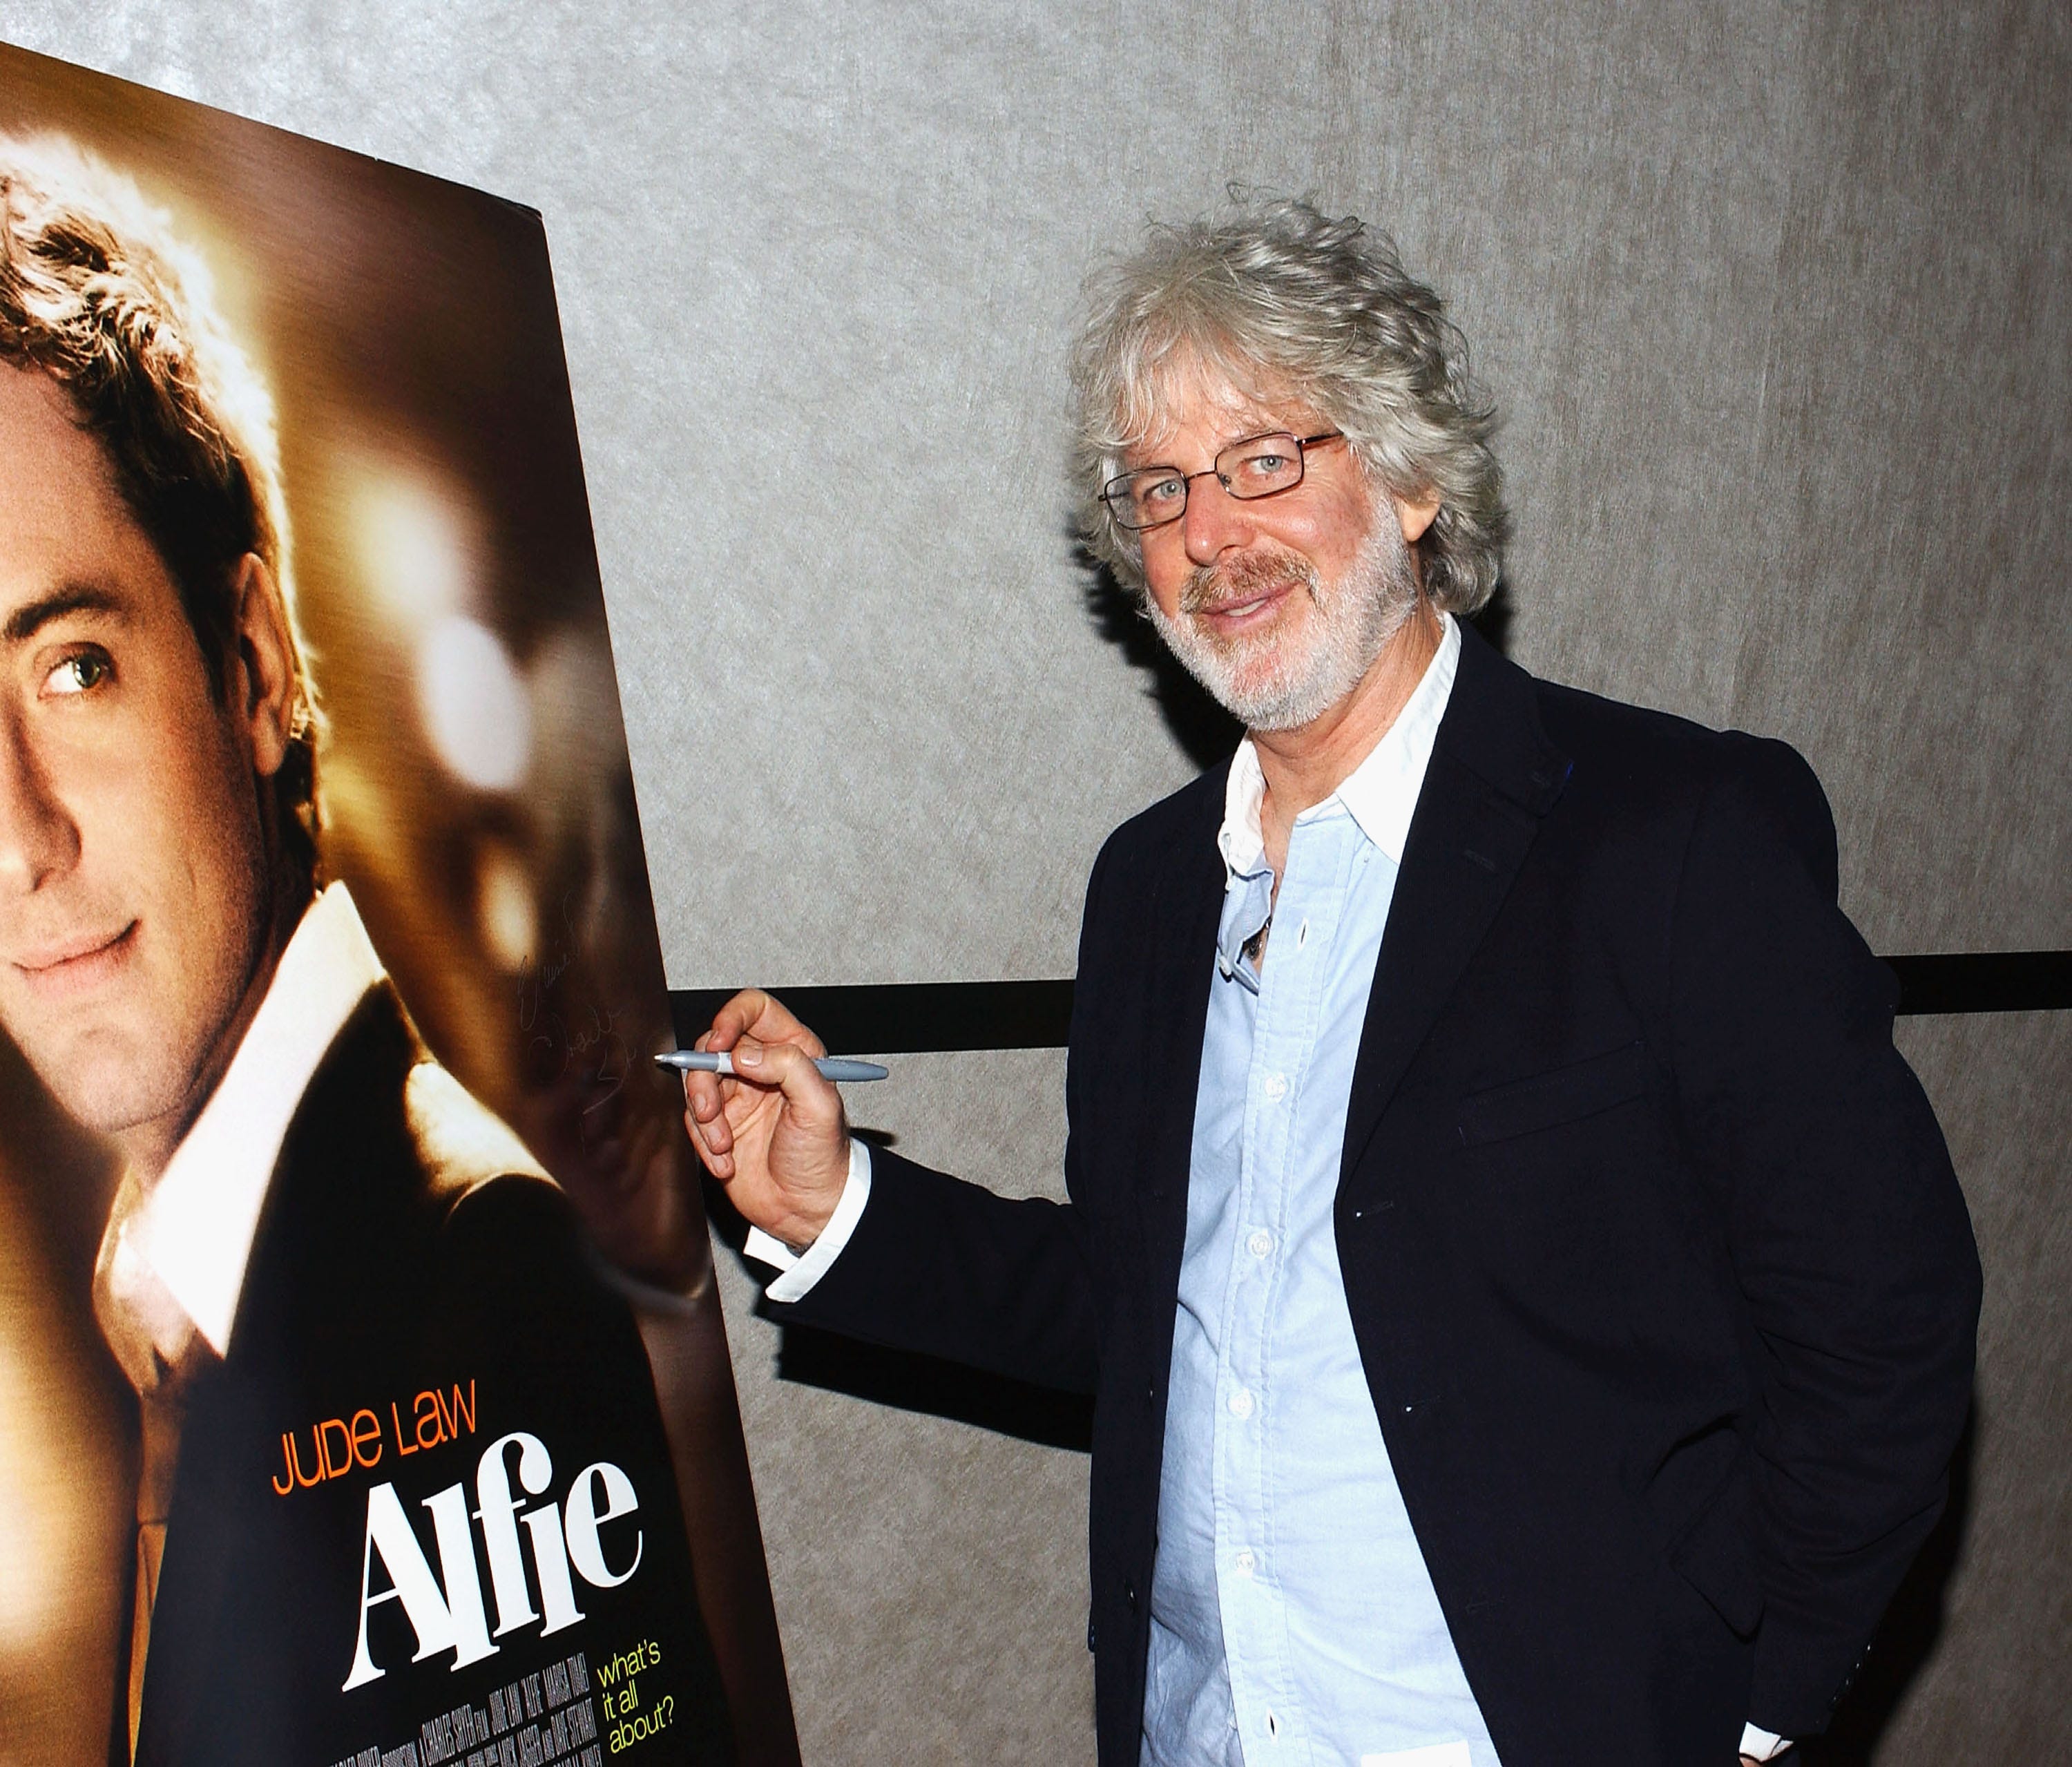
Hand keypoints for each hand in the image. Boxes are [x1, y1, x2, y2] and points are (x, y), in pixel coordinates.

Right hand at [680, 989, 850, 1249]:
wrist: (808, 1209)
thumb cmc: (825, 1158)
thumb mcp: (820, 1105)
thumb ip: (790, 1066)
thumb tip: (743, 1054)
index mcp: (793, 1051)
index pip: (755, 1010)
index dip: (731, 1019)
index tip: (719, 1044)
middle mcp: (762, 1068)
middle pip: (713, 1046)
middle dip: (704, 1078)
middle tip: (710, 1109)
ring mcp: (738, 1096)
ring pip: (697, 1083)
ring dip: (703, 1117)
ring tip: (723, 1145)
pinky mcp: (719, 1125)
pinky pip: (694, 1121)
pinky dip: (703, 1143)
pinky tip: (726, 1163)